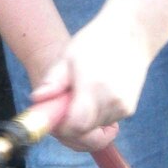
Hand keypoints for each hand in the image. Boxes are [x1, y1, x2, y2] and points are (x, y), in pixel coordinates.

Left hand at [29, 14, 150, 153]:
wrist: (131, 34)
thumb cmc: (95, 43)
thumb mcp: (68, 57)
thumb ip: (53, 81)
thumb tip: (36, 98)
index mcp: (94, 88)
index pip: (76, 126)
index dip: (62, 127)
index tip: (54, 116)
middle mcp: (112, 102)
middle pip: (84, 132)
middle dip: (70, 126)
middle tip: (63, 106)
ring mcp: (123, 107)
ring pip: (95, 130)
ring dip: (82, 122)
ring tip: (79, 95)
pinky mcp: (129, 109)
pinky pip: (106, 122)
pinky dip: (95, 117)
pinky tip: (91, 97)